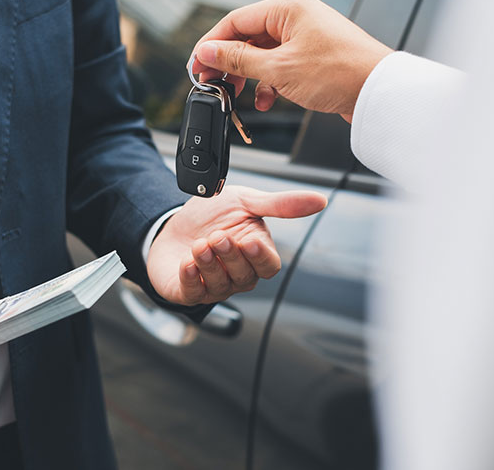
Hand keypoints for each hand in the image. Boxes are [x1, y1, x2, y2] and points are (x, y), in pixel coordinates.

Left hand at [147, 186, 325, 304]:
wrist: (173, 223)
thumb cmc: (212, 216)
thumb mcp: (246, 201)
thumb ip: (281, 204)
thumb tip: (320, 200)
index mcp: (254, 254)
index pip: (268, 266)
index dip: (260, 257)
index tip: (249, 241)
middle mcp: (237, 274)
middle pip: (245, 276)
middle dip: (230, 256)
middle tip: (218, 236)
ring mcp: (213, 285)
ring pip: (219, 285)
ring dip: (209, 264)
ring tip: (199, 244)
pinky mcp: (187, 291)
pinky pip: (192, 293)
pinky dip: (190, 278)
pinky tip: (187, 263)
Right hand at [190, 0, 392, 121]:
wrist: (378, 93)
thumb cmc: (339, 73)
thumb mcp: (278, 69)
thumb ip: (237, 60)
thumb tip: (207, 52)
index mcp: (287, 8)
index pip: (235, 21)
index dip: (210, 46)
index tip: (196, 67)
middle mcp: (295, 17)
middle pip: (247, 37)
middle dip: (229, 64)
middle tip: (213, 84)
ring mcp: (305, 36)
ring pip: (262, 55)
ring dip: (248, 77)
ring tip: (238, 96)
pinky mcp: (312, 55)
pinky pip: (279, 65)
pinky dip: (269, 83)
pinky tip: (266, 100)